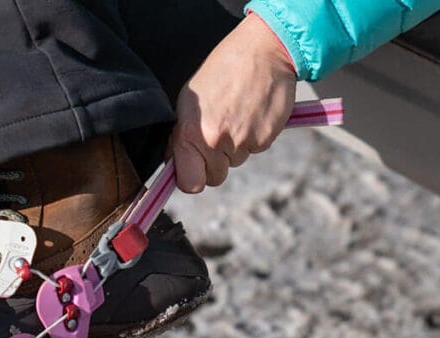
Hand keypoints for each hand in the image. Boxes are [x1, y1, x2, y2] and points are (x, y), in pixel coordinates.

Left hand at [171, 13, 296, 192]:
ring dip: (235, 145)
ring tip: (236, 113)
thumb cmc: (224, 69)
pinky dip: (254, 136)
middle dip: (216, 161)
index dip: (192, 177)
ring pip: (235, 162)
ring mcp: (241, 142)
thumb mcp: (190, 98)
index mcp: (190, 132)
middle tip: (219, 130)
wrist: (263, 51)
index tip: (194, 167)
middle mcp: (215, 141)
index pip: (189, 184)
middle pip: (215, 176)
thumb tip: (176, 160)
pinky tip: (251, 112)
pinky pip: (255, 149)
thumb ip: (182, 134)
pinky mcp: (264, 140)